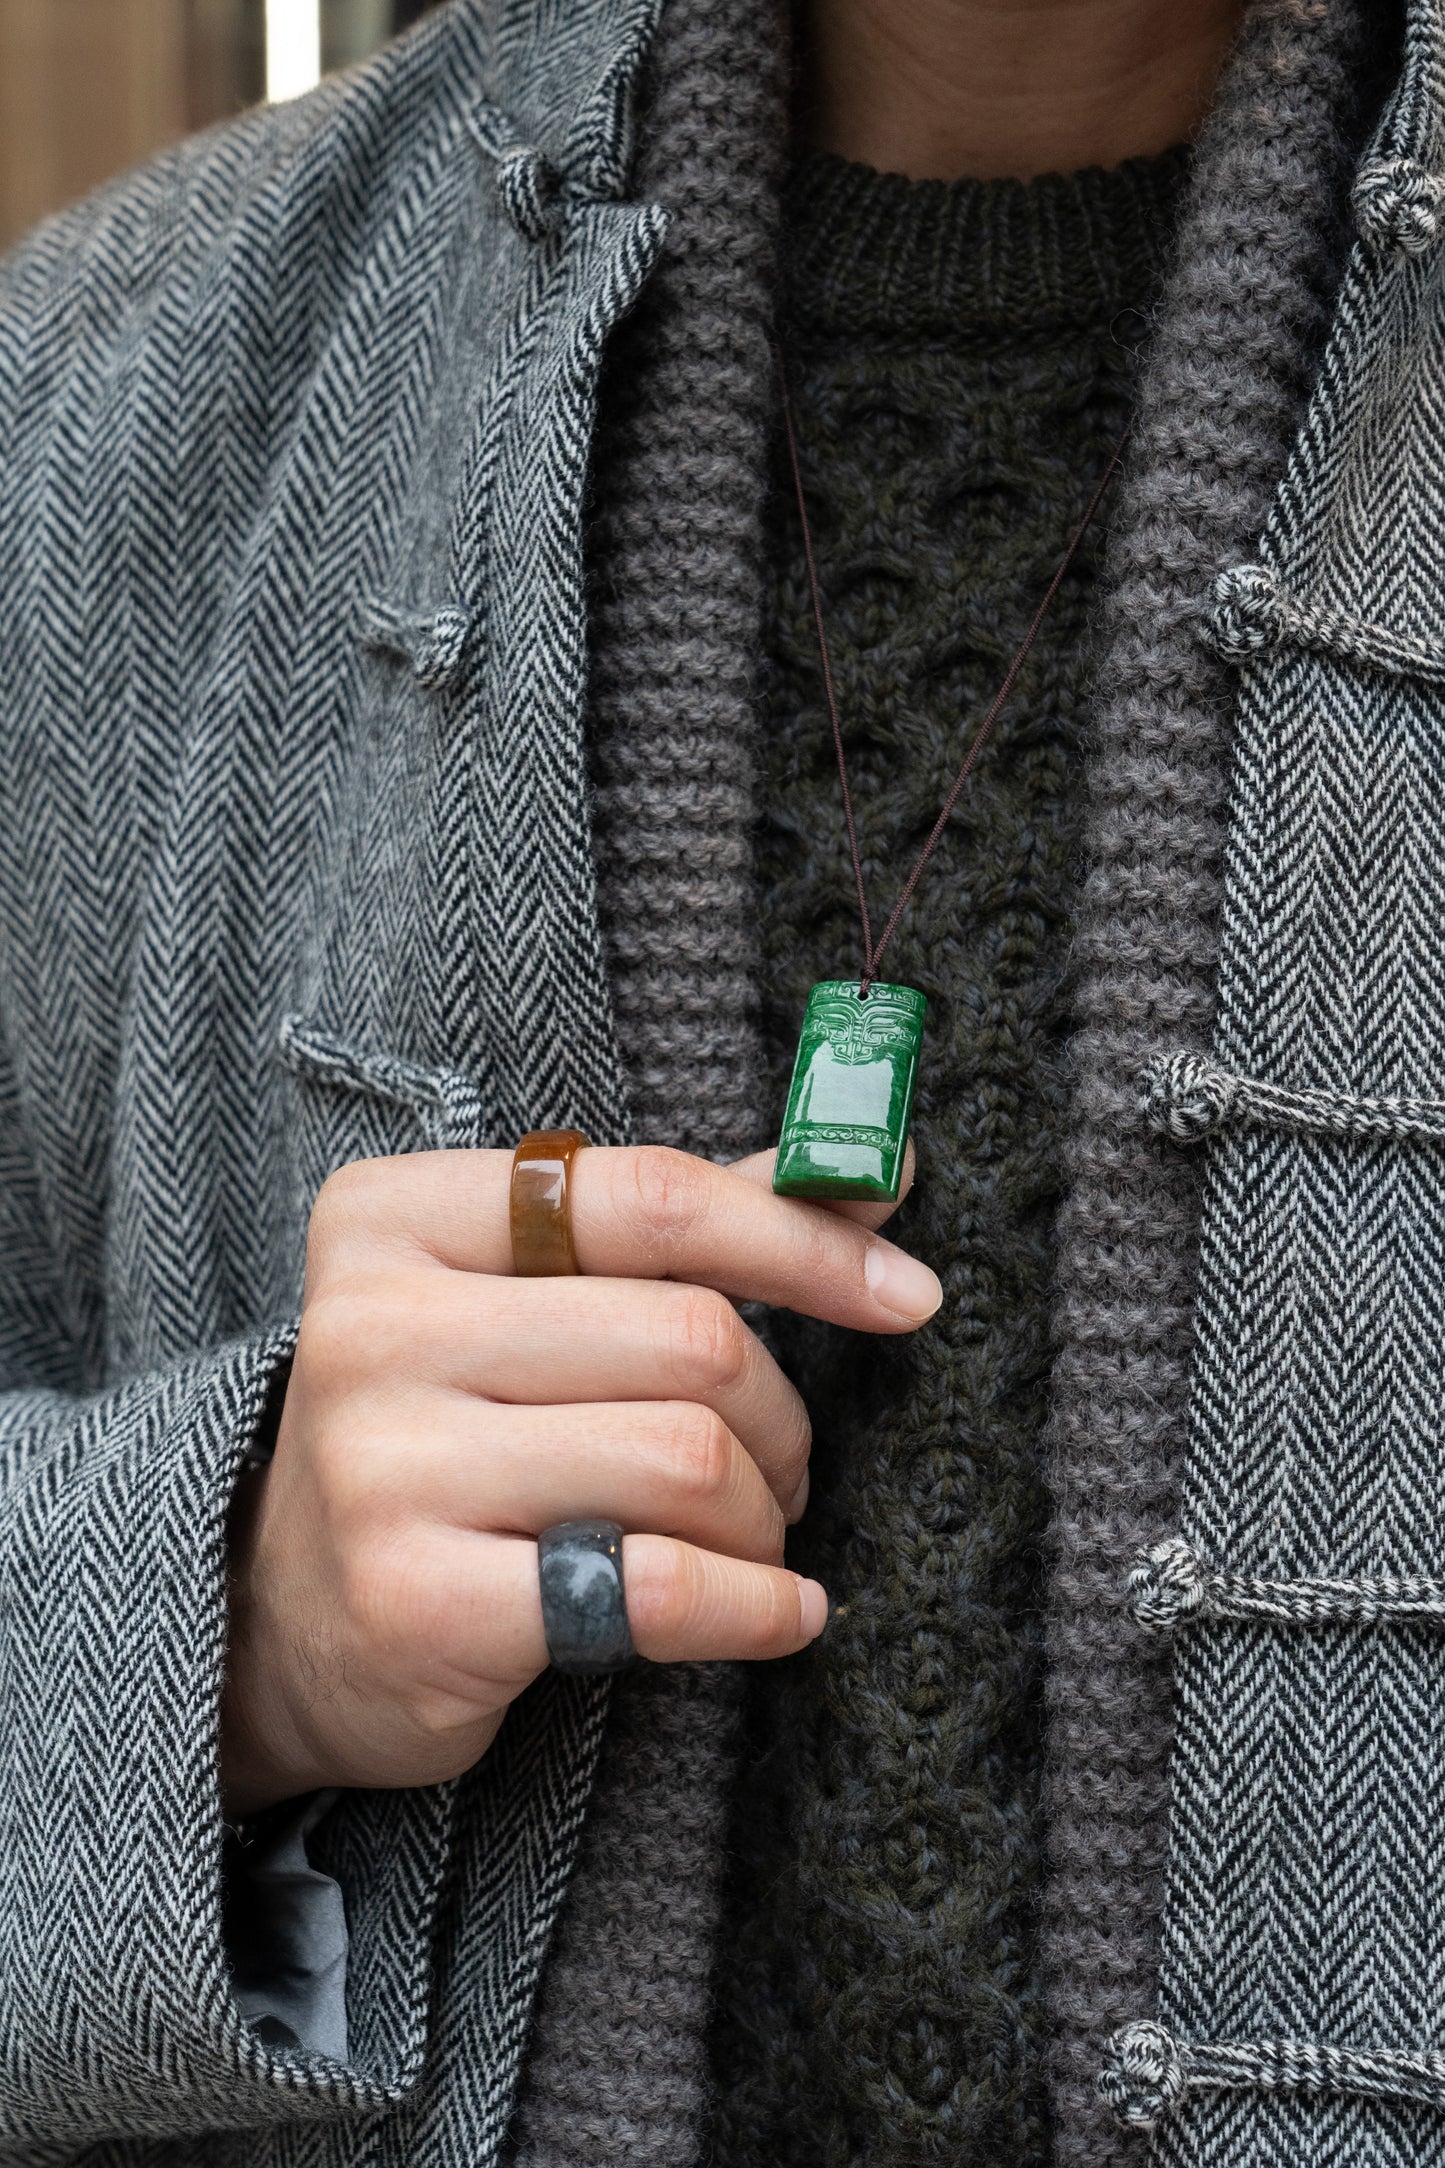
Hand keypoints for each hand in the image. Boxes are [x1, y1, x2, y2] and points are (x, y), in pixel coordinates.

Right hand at [221, 1143, 939, 1811]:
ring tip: (744, 1537)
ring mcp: (384, 1470)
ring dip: (761, 1516)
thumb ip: (681, 1230)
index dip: (804, 1244)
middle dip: (778, 1417)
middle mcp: (370, 1329)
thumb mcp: (523, 1301)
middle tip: (778, 1467)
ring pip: (688, 1461)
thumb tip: (881, 1169)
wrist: (292, 1622)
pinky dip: (757, 1607)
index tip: (910, 1294)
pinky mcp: (418, 1604)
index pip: (650, 1198)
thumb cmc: (449, 1432)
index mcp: (394, 1218)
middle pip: (690, 1340)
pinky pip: (660, 1589)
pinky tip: (777, 1611)